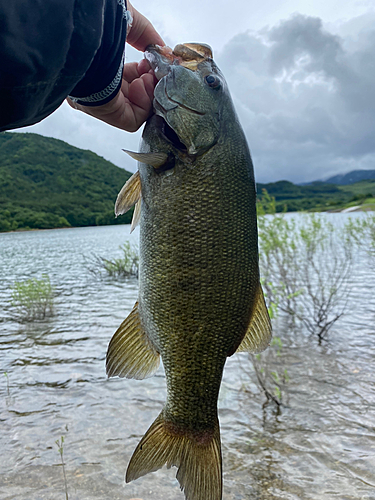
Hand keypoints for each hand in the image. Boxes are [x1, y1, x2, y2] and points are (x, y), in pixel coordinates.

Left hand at [67, 1, 163, 131]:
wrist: (80, 30)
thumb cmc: (96, 24)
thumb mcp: (125, 21)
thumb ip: (144, 34)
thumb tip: (161, 48)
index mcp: (97, 67)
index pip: (124, 79)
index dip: (142, 72)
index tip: (149, 61)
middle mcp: (96, 86)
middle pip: (131, 95)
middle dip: (148, 82)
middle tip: (152, 69)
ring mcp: (99, 101)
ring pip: (134, 108)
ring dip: (149, 92)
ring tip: (148, 75)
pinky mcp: (105, 112)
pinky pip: (132, 120)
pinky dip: (144, 104)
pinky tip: (142, 84)